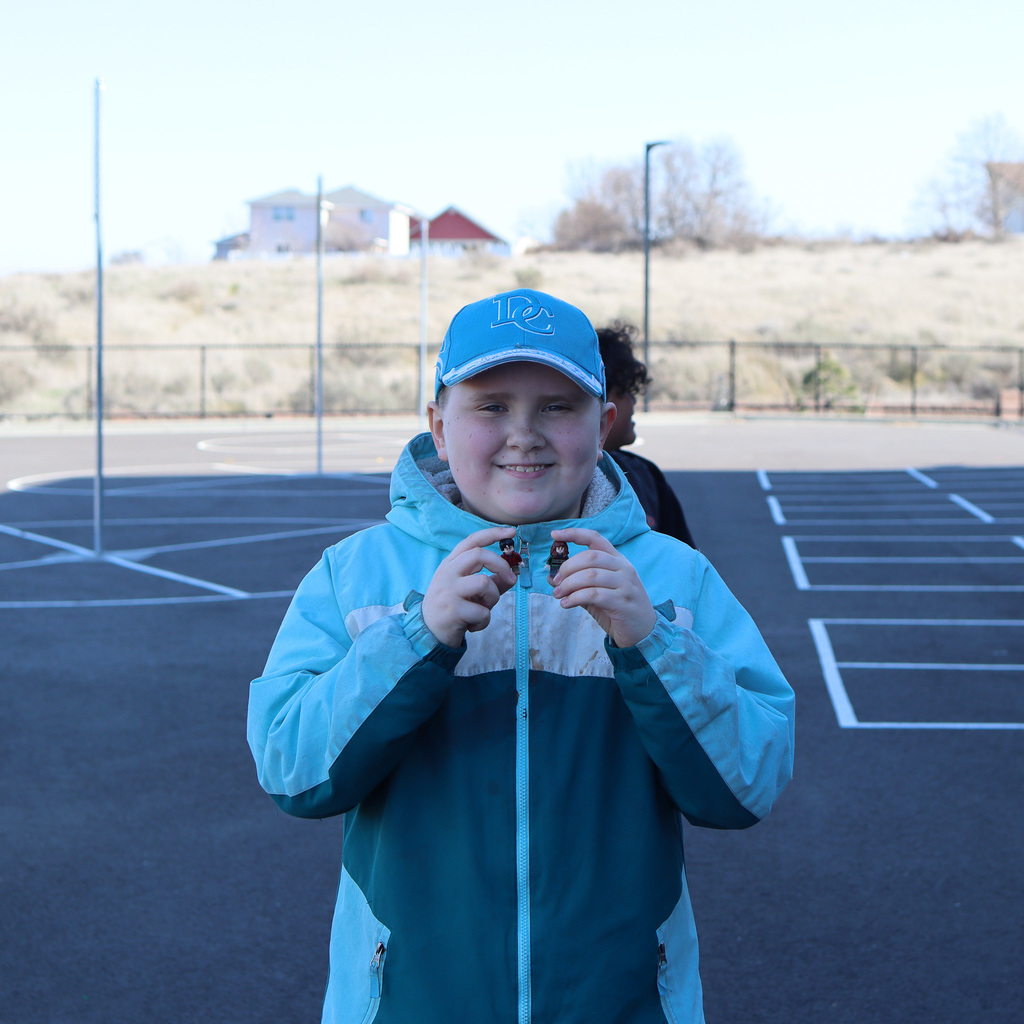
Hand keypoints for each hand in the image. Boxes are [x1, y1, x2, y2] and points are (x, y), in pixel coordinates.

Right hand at [422, 526, 517, 647]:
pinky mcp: (452, 610)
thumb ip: (492, 581)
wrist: (428, 633)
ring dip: (493, 598)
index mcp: (451, 564)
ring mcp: (448, 590)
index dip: (492, 533)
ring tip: (483, 609)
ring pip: (484, 583)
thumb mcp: (470, 591)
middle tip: (509, 578)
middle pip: (479, 554)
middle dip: (500, 565)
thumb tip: (513, 576)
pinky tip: (473, 625)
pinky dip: (484, 621)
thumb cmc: (453, 607)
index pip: (471, 541)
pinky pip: (483, 612)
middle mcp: (447, 573)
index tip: (511, 531)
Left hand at [548, 527, 656, 648]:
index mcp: (617, 560)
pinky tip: (566, 604)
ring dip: (569, 585)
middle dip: (567, 568)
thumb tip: (551, 577)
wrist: (643, 631)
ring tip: (559, 595)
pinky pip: (594, 595)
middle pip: (590, 557)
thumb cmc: (616, 608)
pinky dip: (575, 598)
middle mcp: (623, 568)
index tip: (554, 534)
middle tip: (556, 582)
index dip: (574, 534)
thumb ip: (576, 583)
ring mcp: (625, 584)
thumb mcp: (595, 592)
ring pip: (590, 576)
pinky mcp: (623, 602)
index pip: (595, 538)